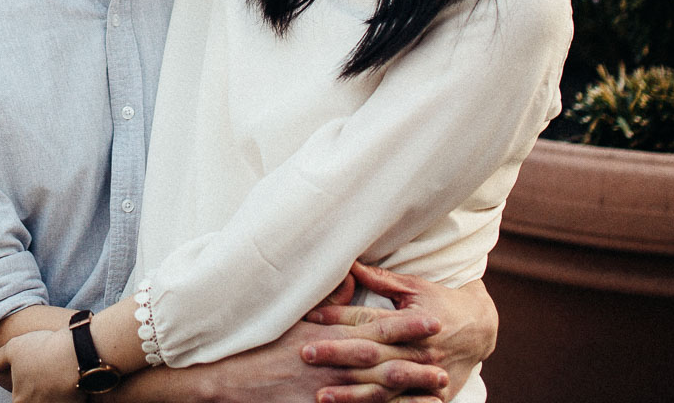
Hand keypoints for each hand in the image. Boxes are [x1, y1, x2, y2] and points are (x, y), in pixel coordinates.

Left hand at [0, 328, 80, 402]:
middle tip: (46, 375)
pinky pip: (67, 400)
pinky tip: (71, 380)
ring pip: (50, 401)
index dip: (22, 387)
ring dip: (53, 395)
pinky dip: (68, 394)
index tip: (32, 376)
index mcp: (19, 400)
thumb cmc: (42, 350)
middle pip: (34, 401)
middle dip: (38, 392)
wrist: (78, 353)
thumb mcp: (14, 348)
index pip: (17, 399)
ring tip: (58, 377)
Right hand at [182, 320, 449, 402]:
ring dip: (407, 391)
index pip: (375, 328)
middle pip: (383, 363)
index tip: (433, 320)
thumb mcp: (292, 315)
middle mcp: (332, 364)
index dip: (406, 325)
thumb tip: (351, 280)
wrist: (229, 379)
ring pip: (376, 392)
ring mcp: (327, 391)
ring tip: (435, 390)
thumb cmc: (260, 343)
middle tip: (444, 362)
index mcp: (328, 336)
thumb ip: (327, 301)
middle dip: (415, 362)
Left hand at [303, 265, 497, 400]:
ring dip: (352, 394)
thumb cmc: (441, 301)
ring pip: (384, 388)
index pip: (368, 320)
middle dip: (337, 355)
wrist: (482, 328)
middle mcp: (418, 350)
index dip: (338, 318)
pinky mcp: (434, 396)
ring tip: (321, 396)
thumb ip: (381, 279)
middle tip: (306, 354)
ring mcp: (426, 376)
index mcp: (411, 321)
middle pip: (371, 354)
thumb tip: (349, 264)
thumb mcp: (414, 286)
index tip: (310, 319)